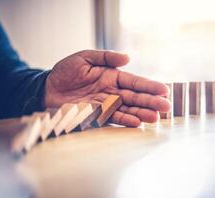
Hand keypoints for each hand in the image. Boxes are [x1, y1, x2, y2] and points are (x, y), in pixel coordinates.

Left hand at [44, 50, 170, 126]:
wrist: (47, 90)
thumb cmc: (65, 72)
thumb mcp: (84, 58)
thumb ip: (105, 57)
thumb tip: (128, 58)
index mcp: (112, 76)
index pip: (134, 81)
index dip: (149, 86)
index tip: (164, 90)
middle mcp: (112, 91)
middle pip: (135, 97)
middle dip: (151, 102)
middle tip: (167, 107)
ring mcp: (105, 104)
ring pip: (128, 109)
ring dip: (142, 113)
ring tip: (156, 117)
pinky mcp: (97, 116)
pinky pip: (113, 119)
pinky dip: (125, 121)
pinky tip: (136, 122)